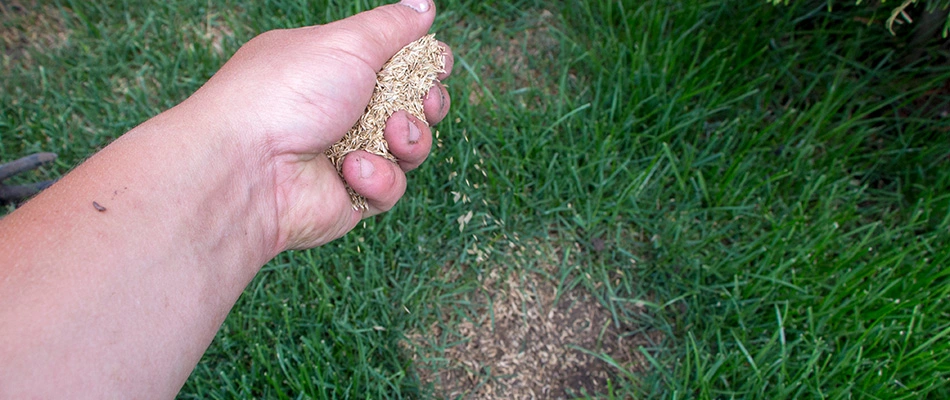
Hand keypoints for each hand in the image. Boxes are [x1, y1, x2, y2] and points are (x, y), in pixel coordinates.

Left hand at [186, 0, 452, 251]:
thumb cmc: (289, 92)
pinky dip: (378, 177)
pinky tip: (352, 170)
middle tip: (423, 101)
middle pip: (413, 106)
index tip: (436, 64)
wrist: (249, 167)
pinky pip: (390, 187)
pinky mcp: (352, 196)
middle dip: (427, 103)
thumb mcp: (346, 43)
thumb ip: (392, 26)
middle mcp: (341, 109)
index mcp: (335, 67)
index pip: (395, 62)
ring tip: (390, 135)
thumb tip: (425, 4)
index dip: (423, 65)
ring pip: (409, 148)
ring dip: (409, 139)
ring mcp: (347, 154)